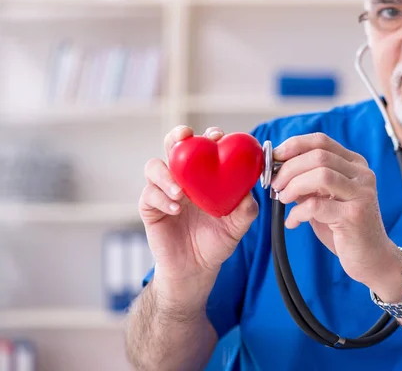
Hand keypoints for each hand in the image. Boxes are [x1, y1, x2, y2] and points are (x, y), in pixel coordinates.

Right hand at [139, 126, 258, 302]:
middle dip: (177, 136)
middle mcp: (182, 178)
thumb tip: (250, 192)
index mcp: (203, 176)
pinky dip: (161, 198)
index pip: (203, 148)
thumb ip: (246, 209)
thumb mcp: (238, 226)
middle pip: (173, 146)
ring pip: (154, 167)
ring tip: (181, 192)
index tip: (217, 136)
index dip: (208, 137)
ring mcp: (163, 192)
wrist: (196, 270)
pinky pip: (149, 195)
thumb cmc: (216, 241)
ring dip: (166, 174)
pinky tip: (175, 209)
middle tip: (185, 138)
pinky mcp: (149, 209)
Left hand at [270, 132, 401, 291]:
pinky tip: (293, 222)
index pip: (321, 141)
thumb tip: (276, 169)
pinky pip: (317, 206)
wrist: (372, 259)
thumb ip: (307, 182)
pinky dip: (298, 212)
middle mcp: (362, 174)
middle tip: (275, 184)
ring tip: (284, 199)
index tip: (273, 157)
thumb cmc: (344, 227)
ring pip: (321, 175)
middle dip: (289, 168)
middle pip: (318, 156)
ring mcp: (361, 194)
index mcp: (354, 164)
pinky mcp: (355, 216)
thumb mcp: (324, 198)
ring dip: (294, 186)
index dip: (293, 145)